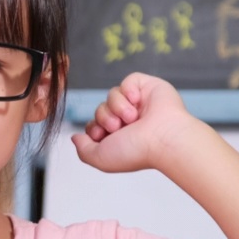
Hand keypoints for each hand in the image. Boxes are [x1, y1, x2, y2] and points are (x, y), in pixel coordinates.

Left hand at [71, 72, 197, 172]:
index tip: (103, 136)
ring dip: (117, 106)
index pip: (95, 125)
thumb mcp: (101, 158)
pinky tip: (137, 100)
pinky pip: (128, 80)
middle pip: (101, 109)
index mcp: (120, 137)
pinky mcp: (148, 87)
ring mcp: (139, 103)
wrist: (162, 139)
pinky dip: (128, 89)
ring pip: (112, 94)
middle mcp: (129, 120)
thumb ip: (84, 150)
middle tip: (119, 127)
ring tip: (132, 117)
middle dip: (105, 118)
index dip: (95, 128)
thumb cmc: (136, 151)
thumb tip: (75, 137)